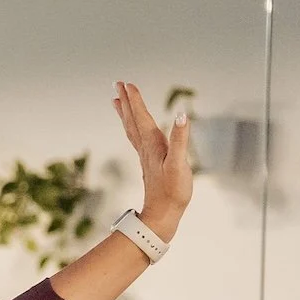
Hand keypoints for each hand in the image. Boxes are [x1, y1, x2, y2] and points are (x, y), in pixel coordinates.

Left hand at [113, 80, 191, 241]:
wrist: (162, 215)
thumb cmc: (173, 192)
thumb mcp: (180, 164)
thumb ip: (181, 139)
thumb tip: (182, 115)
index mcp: (153, 145)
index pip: (141, 117)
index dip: (135, 100)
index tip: (127, 84)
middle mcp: (146, 147)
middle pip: (132, 120)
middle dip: (126, 101)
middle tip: (117, 84)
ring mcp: (146, 155)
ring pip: (132, 128)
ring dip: (126, 113)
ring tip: (117, 100)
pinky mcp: (149, 162)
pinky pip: (137, 138)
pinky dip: (133, 127)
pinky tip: (135, 126)